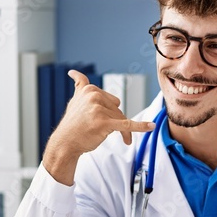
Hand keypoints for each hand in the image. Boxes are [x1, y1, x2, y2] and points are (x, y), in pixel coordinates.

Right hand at [42, 70, 154, 184]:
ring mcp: (99, 109)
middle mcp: (94, 96)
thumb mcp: (74, 100)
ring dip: (121, 131)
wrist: (65, 143)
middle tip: (103, 130)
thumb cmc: (72, 124)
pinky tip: (151, 126)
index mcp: (89, 89)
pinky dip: (141, 126)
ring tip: (112, 137)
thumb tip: (74, 73)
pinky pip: (127, 124)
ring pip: (121, 118)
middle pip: (117, 109)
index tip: (101, 120)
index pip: (111, 100)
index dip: (110, 112)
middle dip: (115, 120)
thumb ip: (79, 86)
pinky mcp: (104, 123)